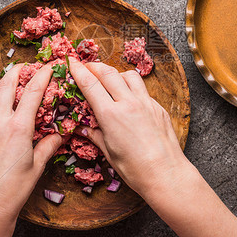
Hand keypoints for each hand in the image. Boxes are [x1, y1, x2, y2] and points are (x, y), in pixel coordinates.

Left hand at [0, 63, 63, 236]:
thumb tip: (59, 134)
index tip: (50, 66)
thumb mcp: (38, 166)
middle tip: (28, 66)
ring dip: (3, 85)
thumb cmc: (14, 189)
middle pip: (6, 84)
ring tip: (15, 85)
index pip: (32, 92)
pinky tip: (3, 108)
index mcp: (18, 128)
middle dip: (18, 70)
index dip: (43, 75)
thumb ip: (49, 145)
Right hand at [68, 59, 189, 194]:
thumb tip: (82, 128)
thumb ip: (94, 135)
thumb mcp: (108, 152)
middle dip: (94, 66)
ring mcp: (146, 103)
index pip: (90, 84)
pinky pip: (142, 89)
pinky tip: (128, 98)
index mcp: (111, 115)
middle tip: (86, 66)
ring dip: (116, 73)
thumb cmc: (135, 169)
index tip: (71, 62)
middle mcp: (129, 104)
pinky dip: (132, 88)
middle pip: (108, 73)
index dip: (78, 70)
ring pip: (129, 76)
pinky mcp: (158, 107)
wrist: (166, 174)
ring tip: (109, 80)